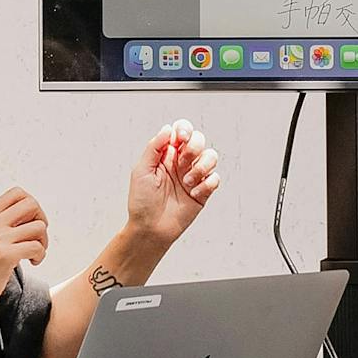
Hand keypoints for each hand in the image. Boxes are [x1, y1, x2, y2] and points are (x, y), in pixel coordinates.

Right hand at [0, 187, 48, 315]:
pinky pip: (37, 247)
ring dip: (43, 242)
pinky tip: (31, 263)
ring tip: (34, 254)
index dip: (31, 206)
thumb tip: (31, 216)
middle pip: (32, 203)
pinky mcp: (5, 255)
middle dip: (41, 219)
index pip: (17, 193)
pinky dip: (40, 256)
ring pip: (39, 226)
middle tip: (36, 238)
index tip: (29, 224)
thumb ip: (1, 225)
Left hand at [126, 119, 221, 245]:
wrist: (150, 228)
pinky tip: (193, 194)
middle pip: (199, 140)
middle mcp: (182, 163)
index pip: (181, 131)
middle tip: (182, 165)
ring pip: (211, 156)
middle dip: (194, 148)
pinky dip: (206, 185)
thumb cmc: (142, 201)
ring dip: (201, 167)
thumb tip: (168, 128)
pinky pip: (215, 178)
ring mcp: (194, 176)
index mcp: (167, 154)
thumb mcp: (141, 170)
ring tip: (187, 183)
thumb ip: (154, 147)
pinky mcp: (203, 191)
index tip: (181, 139)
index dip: (185, 129)